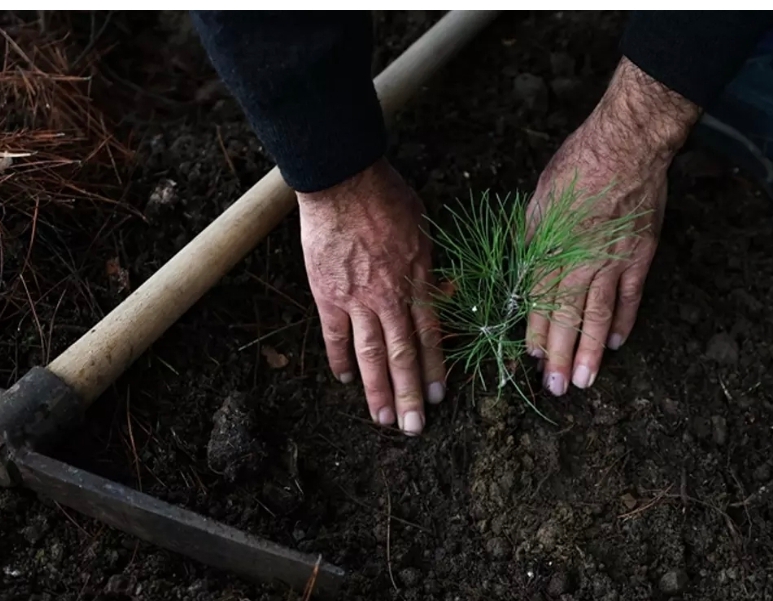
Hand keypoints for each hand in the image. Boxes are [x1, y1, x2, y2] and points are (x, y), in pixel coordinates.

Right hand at [297, 158, 445, 435]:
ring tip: (382, 420)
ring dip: (378, 390)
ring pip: (371, 354)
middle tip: (414, 428)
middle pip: (403, 355)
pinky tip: (345, 380)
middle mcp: (391, 297)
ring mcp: (358, 300)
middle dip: (409, 395)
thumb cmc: (386, 198)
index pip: (430, 336)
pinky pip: (334, 336)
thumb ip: (431, 267)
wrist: (342, 182)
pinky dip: (339, 360)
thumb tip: (444, 294)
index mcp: (419, 280)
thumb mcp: (425, 230)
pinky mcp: (328, 295)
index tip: (438, 397)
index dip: (434, 369)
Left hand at [526, 57, 700, 395]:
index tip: (532, 359)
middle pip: (566, 317)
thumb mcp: (537, 203)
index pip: (539, 301)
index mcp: (550, 249)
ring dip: (590, 351)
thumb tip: (520, 272)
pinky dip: (623, 322)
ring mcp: (612, 263)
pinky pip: (630, 297)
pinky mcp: (639, 257)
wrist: (624, 148)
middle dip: (559, 356)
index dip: (535, 333)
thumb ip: (530, 241)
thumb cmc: (574, 170)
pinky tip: (614, 343)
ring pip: (599, 316)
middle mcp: (579, 262)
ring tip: (585, 380)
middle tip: (556, 388)